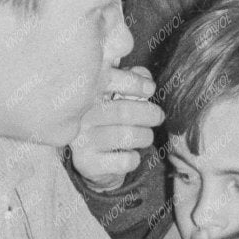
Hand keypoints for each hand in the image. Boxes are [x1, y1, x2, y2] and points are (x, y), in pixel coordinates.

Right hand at [69, 65, 162, 189]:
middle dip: (149, 113)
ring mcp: (81, 140)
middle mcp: (79, 116)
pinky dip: (134, 158)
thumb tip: (144, 76)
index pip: (110, 82)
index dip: (135, 84)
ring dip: (145, 136)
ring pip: (127, 136)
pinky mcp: (87, 163)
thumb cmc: (109, 119)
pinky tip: (130, 155)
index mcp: (87, 95)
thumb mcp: (118, 95)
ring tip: (146, 136)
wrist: (91, 159)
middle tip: (158, 116)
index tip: (150, 89)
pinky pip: (124, 160)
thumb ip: (132, 79)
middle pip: (123, 111)